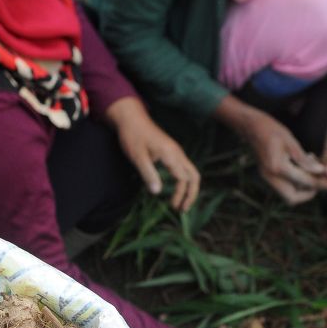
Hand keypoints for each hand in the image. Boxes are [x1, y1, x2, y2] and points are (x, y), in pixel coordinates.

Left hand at [107, 97, 200, 212]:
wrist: (132, 118)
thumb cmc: (133, 136)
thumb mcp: (138, 157)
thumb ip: (148, 174)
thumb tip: (157, 192)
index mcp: (171, 154)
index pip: (183, 179)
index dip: (180, 194)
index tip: (172, 206)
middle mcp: (178, 153)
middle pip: (194, 176)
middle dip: (192, 194)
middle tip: (182, 209)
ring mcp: (176, 152)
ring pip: (191, 172)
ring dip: (189, 189)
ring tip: (181, 203)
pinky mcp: (172, 152)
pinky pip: (184, 168)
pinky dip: (184, 182)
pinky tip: (176, 189)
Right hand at [243, 110, 324, 204]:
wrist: (251, 128)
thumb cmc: (272, 130)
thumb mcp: (291, 141)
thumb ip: (304, 160)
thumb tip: (320, 171)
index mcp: (278, 167)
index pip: (303, 182)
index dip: (318, 182)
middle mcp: (271, 177)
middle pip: (292, 199)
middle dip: (307, 193)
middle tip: (317, 179)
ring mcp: (267, 179)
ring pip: (288, 195)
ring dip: (301, 188)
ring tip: (310, 171)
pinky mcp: (267, 177)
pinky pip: (284, 187)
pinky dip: (295, 183)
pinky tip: (300, 168)